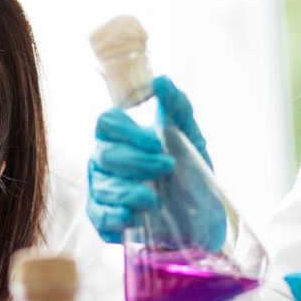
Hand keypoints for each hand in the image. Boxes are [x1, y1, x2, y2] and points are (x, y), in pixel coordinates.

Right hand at [87, 76, 223, 249]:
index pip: (106, 122)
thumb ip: (177, 108)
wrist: (200, 218)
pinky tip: (132, 216)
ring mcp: (101, 190)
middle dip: (137, 161)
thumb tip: (161, 81)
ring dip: (128, 192)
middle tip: (168, 167)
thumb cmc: (188, 172)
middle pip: (105, 154)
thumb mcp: (190, 138)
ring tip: (154, 199)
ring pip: (103, 186)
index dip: (128, 131)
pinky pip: (99, 217)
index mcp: (119, 136)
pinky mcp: (104, 219)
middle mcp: (104, 160)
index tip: (156, 141)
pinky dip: (114, 217)